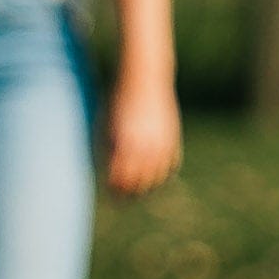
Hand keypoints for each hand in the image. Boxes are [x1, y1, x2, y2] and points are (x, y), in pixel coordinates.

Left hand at [106, 76, 181, 197]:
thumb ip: (106, 152)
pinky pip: (170, 167)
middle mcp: (145, 145)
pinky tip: (153, 178)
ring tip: (137, 192)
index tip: (110, 197)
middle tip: (121, 201)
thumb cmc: (116, 102)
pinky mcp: (172, 138)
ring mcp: (161, 142)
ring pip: (156, 179)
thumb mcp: (105, 127)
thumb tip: (108, 178)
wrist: (143, 77)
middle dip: (129, 194)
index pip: (120, 181)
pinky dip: (162, 175)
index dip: (114, 193)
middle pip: (138, 184)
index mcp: (124, 144)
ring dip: (146, 188)